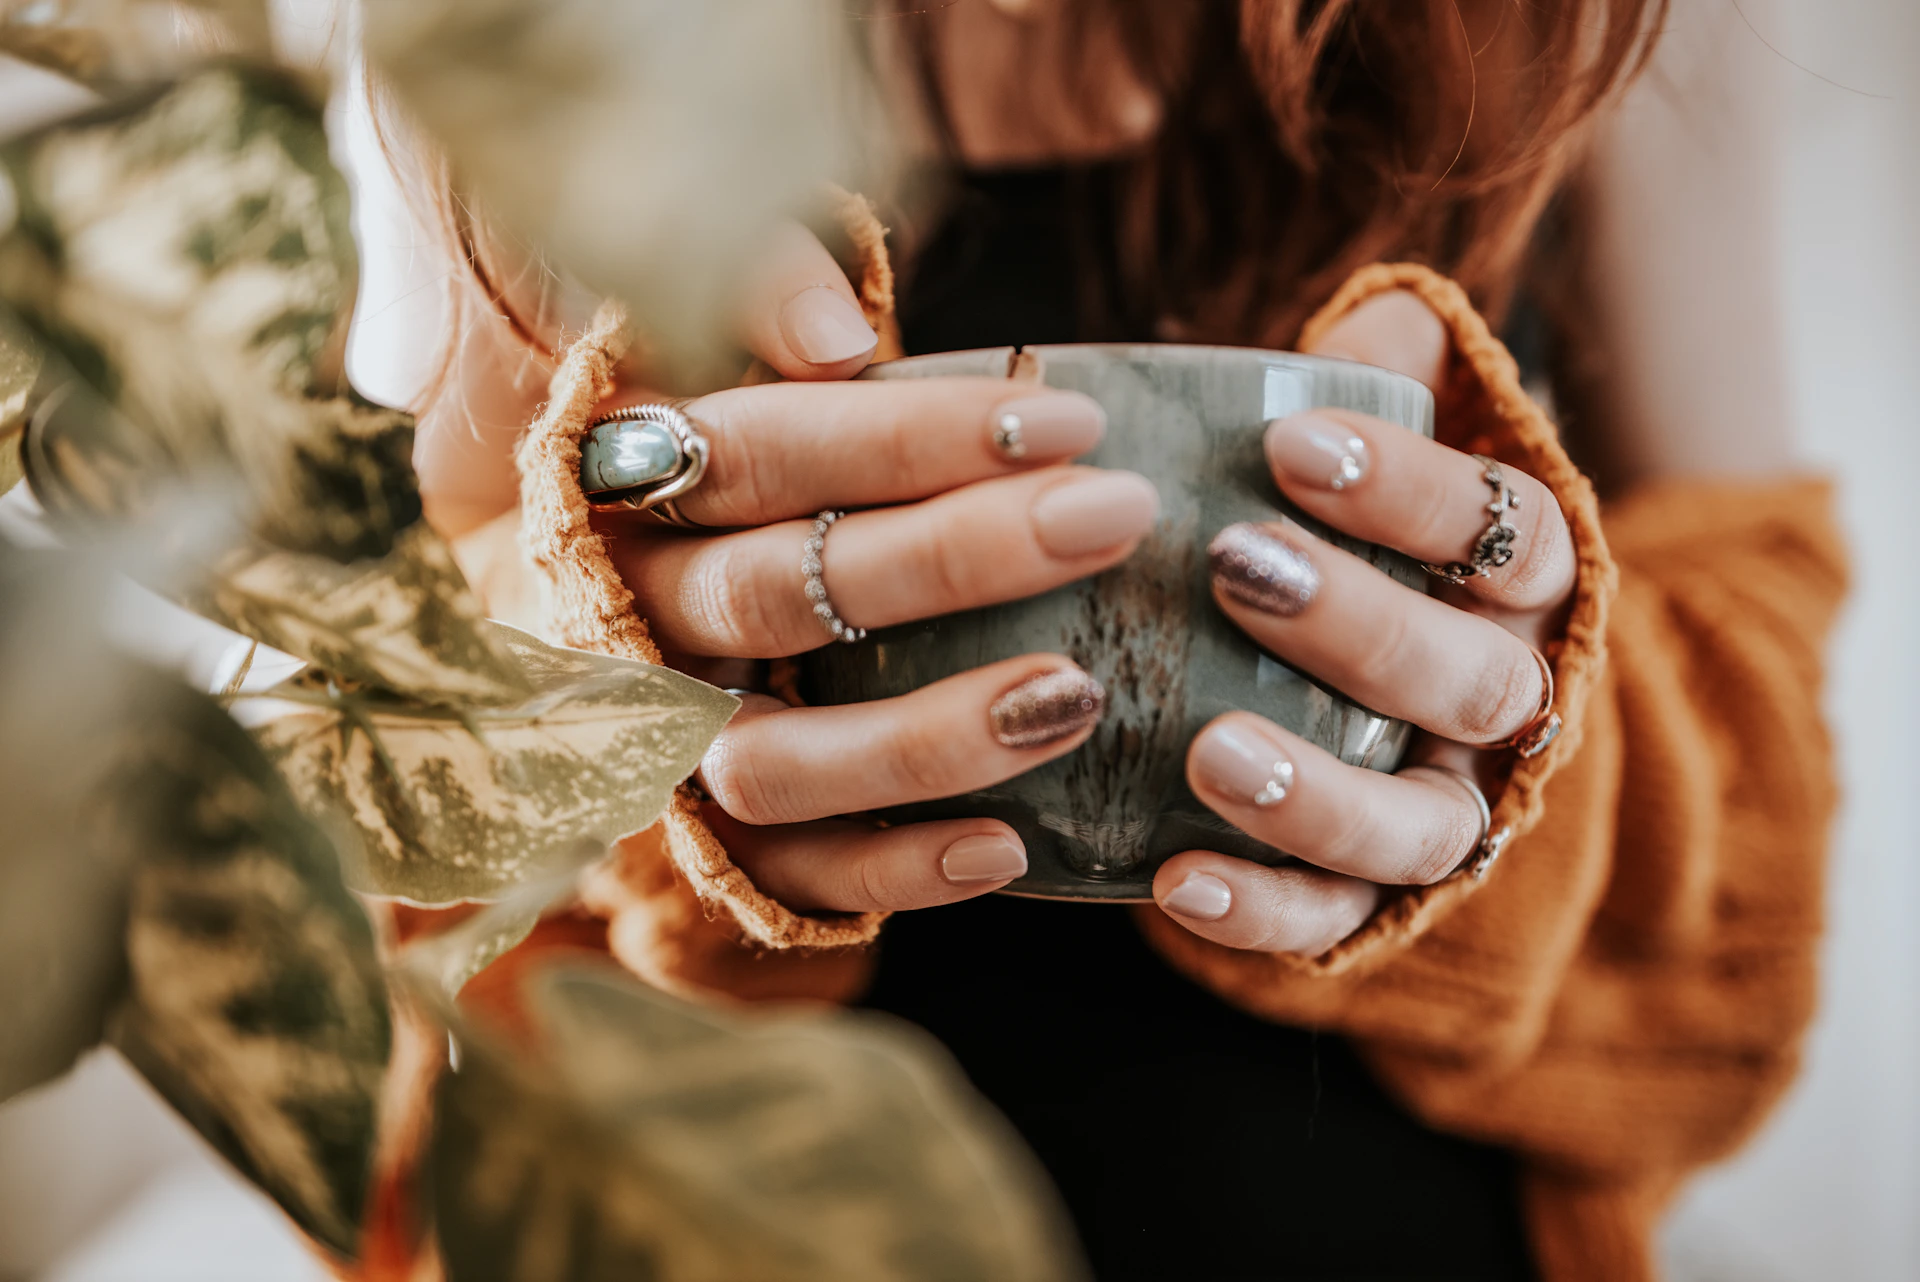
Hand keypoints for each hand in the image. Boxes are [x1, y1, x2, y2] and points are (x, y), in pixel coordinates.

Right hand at [598, 225, 1159, 911]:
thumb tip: (833, 329)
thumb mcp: (719, 373)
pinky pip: (785, 880)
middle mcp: (633, 621)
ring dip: (924, 738)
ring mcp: (662, 746)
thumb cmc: (714, 484)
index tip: (1066, 420)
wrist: (575, 625)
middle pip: (775, 598)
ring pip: (770, 764)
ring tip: (1077, 694)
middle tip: (1114, 516)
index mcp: (628, 488)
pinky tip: (1010, 846)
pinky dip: (892, 871)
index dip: (906, 437)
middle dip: (953, 558)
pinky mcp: (706, 844)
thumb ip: (758, 309)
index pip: (758, 452)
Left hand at [1150, 291, 1575, 954]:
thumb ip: (1379, 382)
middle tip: (1236, 566)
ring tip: (1210, 751)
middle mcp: (1503, 699)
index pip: (1510, 531)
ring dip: (1320, 794)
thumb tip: (1385, 310)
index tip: (1294, 443)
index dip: (1416, 492)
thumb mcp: (1370, 448)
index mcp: (1518, 583)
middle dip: (1359, 627)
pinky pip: (1338, 921)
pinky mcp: (1371, 894)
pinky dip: (1267, 909)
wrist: (1343, 672)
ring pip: (1424, 825)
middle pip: (1471, 679)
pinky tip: (1177, 880)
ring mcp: (1445, 805)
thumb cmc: (1344, 532)